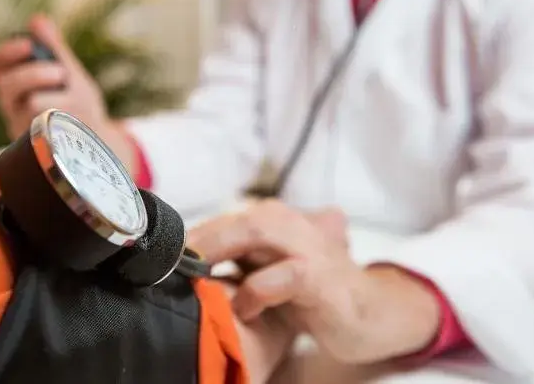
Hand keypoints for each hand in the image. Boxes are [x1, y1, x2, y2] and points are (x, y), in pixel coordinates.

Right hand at [0, 15, 137, 171]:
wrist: (96, 141)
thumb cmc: (77, 103)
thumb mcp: (69, 73)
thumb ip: (54, 49)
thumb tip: (37, 19)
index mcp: (15, 84)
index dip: (8, 53)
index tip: (28, 44)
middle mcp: (12, 106)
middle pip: (7, 85)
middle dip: (34, 74)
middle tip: (60, 73)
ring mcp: (23, 128)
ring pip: (30, 107)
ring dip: (57, 97)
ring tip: (74, 99)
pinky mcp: (38, 148)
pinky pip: (48, 130)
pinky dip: (68, 119)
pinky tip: (78, 118)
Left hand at [189, 200, 439, 363]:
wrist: (374, 313)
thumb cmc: (317, 294)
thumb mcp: (272, 273)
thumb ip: (240, 263)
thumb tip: (186, 265)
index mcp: (279, 221)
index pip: (227, 220)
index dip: (193, 237)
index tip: (160, 255)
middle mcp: (293, 224)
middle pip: (236, 220)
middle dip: (199, 238)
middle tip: (165, 261)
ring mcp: (310, 247)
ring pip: (257, 233)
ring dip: (220, 250)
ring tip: (192, 273)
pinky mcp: (322, 277)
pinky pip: (284, 275)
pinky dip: (258, 289)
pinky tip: (244, 308)